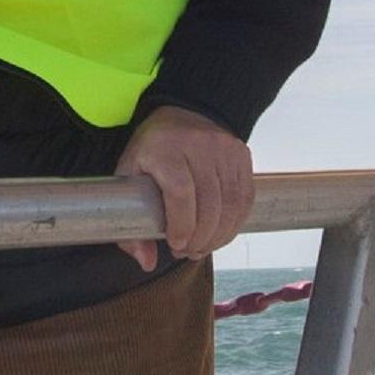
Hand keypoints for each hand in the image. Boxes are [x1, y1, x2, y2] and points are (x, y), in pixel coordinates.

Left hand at [113, 106, 253, 271]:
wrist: (184, 112)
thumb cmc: (153, 149)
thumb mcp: (129, 175)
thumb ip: (131, 222)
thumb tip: (146, 262)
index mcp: (165, 148)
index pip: (180, 192)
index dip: (182, 225)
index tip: (176, 244)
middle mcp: (198, 145)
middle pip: (208, 204)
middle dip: (200, 238)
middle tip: (187, 251)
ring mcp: (224, 149)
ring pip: (231, 205)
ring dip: (219, 236)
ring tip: (202, 246)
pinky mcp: (242, 156)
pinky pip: (244, 199)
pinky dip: (234, 223)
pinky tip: (220, 233)